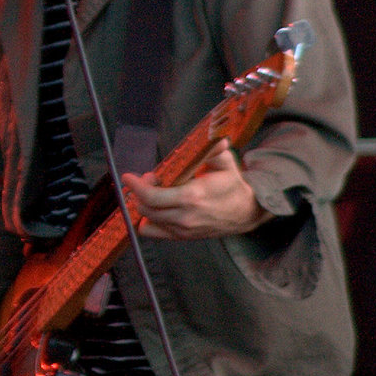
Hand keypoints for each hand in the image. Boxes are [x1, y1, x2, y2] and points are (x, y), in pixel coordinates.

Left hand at [122, 144, 266, 238]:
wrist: (247, 212)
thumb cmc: (232, 185)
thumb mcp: (224, 163)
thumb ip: (213, 149)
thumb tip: (214, 137)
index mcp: (192, 196)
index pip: (152, 196)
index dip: (136, 185)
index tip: (129, 177)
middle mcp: (186, 216)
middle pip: (145, 207)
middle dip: (140, 191)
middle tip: (149, 179)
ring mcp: (184, 229)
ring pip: (147, 219)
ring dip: (144, 204)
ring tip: (154, 192)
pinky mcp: (184, 237)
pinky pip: (154, 233)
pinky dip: (148, 221)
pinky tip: (155, 209)